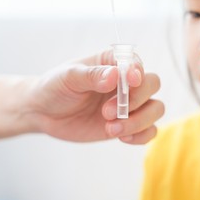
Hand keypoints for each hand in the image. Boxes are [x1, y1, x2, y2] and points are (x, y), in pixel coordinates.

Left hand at [22, 50, 163, 143]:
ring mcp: (129, 104)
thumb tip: (115, 75)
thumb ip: (91, 76)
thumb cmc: (55, 87)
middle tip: (107, 112)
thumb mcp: (68, 77)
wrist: (44, 113)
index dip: (138, 71)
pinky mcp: (128, 125)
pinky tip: (122, 137)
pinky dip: (141, 135)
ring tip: (111, 129)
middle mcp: (125, 82)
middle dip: (136, 100)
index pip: (136, 63)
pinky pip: (149, 131)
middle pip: (152, 84)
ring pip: (156, 109)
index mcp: (112, 62)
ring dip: (138, 121)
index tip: (131, 81)